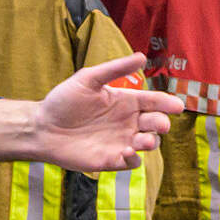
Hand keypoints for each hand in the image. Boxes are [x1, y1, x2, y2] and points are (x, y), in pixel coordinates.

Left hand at [0, 53, 179, 171]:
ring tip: (143, 139)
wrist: (42, 127)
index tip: (177, 106)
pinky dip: (134, 159)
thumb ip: (115, 69)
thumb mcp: (88, 79)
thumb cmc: (63, 101)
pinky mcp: (111, 160)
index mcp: (125, 101)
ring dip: (151, 142)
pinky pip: (132, 163)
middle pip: (155, 123)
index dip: (167, 103)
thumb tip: (142, 56)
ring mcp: (121, 141)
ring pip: (148, 143)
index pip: (153, 101)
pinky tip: (127, 152)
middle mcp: (127, 122)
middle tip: (160, 124)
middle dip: (161, 124)